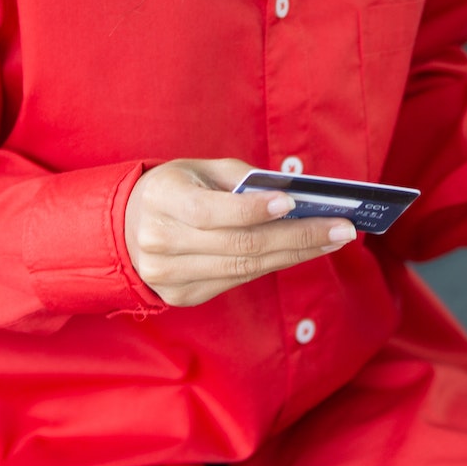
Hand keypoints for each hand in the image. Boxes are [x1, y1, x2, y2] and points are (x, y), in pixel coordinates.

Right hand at [124, 159, 355, 307]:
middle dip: (296, 237)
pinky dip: (273, 264)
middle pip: (239, 245)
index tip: (293, 203)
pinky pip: (237, 280)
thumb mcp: (196, 169)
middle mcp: (160, 242)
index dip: (253, 210)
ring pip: (244, 268)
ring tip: (333, 238)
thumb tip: (291, 193)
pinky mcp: (182, 295)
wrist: (125, 228)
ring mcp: (168, 276)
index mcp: (160, 201)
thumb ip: (239, 178)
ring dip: (295, 254)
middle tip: (341, 227)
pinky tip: (303, 251)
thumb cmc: (173, 189)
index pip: (212, 211)